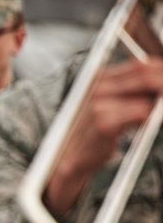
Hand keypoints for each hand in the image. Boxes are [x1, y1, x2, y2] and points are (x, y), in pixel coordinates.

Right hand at [46, 57, 162, 213]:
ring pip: (146, 97)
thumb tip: (157, 82)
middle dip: (162, 85)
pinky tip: (143, 125)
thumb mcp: (107, 103)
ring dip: (157, 106)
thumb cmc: (91, 132)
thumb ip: (130, 90)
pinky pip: (140, 114)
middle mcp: (97, 88)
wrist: (69, 156)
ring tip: (154, 114)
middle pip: (145, 76)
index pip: (140, 66)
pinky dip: (148, 119)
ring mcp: (98, 104)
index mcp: (99, 79)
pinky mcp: (104, 123)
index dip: (159, 71)